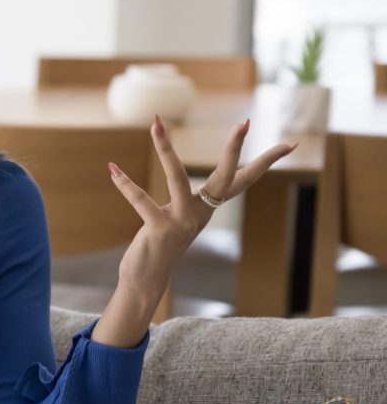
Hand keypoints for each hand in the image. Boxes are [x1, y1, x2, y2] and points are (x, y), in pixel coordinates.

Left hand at [107, 114, 298, 301]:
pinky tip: (113, 169)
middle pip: (226, 176)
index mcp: (207, 209)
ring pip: (176, 177)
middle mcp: (200, 214)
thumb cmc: (159, 246)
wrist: (146, 281)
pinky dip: (125, 184)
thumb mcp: (178, 219)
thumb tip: (186, 183)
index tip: (290, 143)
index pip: (243, 180)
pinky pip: (141, 200)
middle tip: (244, 122)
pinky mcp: (160, 230)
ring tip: (156, 123)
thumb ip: (184, 201)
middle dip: (235, 148)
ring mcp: (182, 222)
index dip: (266, 162)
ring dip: (165, 148)